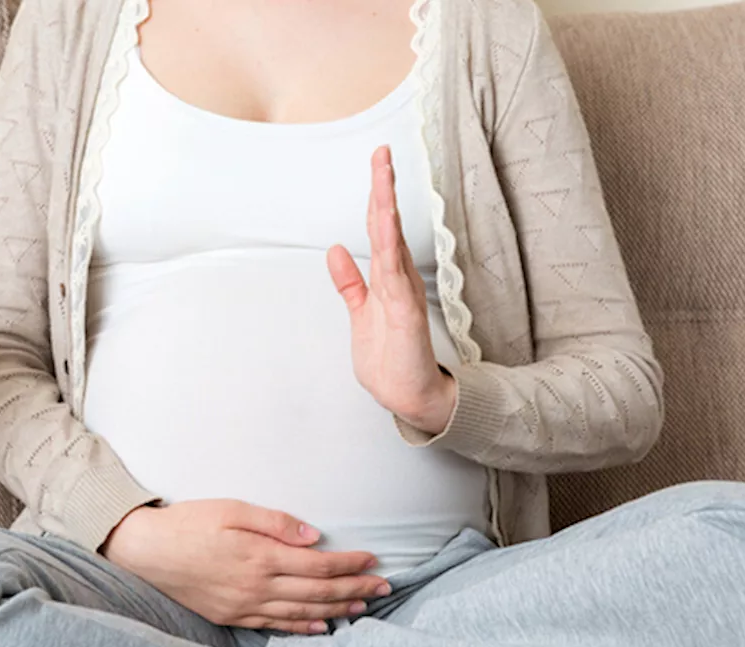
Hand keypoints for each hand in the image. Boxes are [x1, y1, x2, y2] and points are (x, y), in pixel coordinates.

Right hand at [103, 499, 390, 633]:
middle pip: (317, 592)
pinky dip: (303, 628)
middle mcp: (257, 587)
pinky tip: (322, 627)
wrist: (144, 552)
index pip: (318, 565)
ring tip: (363, 607)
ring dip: (336, 610)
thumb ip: (274, 523)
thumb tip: (314, 537)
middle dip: (354, 589)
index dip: (349, 564)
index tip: (373, 560)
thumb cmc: (187, 523)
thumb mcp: (231, 510)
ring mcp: (244, 607)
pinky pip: (276, 626)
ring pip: (302, 613)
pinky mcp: (232, 616)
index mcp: (260, 558)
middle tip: (384, 588)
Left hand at [327, 145, 455, 434]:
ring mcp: (403, 293)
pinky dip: (391, 246)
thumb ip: (350, 282)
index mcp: (387, 277)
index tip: (377, 161)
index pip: (379, 227)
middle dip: (383, 187)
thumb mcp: (361, 311)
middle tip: (382, 152)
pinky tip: (387, 222)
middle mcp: (398, 278)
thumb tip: (335, 251)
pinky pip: (396, 273)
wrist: (409, 396)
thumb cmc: (390, 358)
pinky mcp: (406, 312)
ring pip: (393, 240)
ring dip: (386, 206)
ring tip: (383, 173)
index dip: (376, 194)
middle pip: (388, 224)